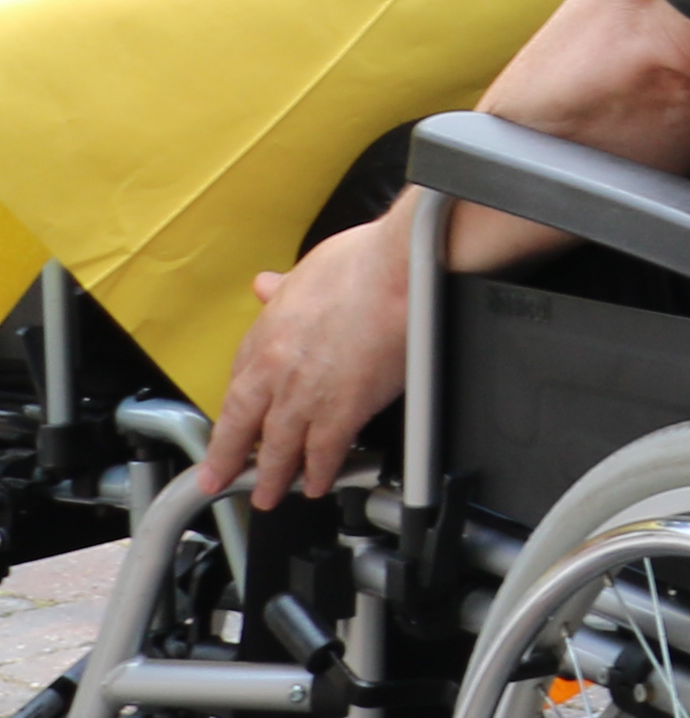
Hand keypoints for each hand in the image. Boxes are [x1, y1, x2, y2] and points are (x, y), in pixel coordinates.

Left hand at [200, 205, 415, 508]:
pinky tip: (318, 483)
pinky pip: (323, 453)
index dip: (236, 411)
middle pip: (242, 427)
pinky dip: (319, 472)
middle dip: (230, 458)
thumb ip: (284, 288)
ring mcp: (305, 396)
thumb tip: (268, 285)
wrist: (403, 268)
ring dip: (271, 476)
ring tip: (268, 494)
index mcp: (265, 335)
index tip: (235, 425)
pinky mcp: (342, 411)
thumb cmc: (366, 261)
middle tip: (222, 478)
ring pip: (278, 449)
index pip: (238, 384)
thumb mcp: (309, 268)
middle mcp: (275, 372)